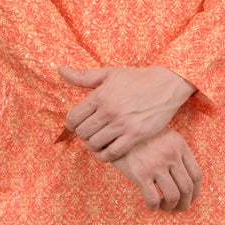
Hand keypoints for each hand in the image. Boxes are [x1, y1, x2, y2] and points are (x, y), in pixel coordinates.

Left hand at [58, 65, 195, 160]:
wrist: (165, 85)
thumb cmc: (135, 78)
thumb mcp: (108, 73)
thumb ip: (82, 76)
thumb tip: (59, 69)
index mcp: (100, 94)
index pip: (73, 117)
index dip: (71, 124)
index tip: (77, 124)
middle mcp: (109, 110)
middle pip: (82, 133)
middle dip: (83, 134)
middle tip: (90, 131)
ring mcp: (122, 124)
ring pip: (95, 144)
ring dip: (93, 145)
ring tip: (98, 140)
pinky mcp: (135, 135)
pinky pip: (112, 153)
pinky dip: (105, 155)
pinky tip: (106, 150)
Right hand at [111, 126, 201, 212]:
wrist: (116, 127)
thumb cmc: (140, 134)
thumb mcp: (164, 134)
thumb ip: (176, 151)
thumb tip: (184, 176)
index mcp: (179, 145)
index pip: (196, 175)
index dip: (195, 192)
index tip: (189, 199)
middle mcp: (171, 154)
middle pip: (187, 188)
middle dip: (184, 204)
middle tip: (175, 208)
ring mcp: (156, 164)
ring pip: (173, 197)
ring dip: (170, 207)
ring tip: (162, 206)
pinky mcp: (140, 173)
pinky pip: (153, 199)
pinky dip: (154, 206)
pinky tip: (149, 204)